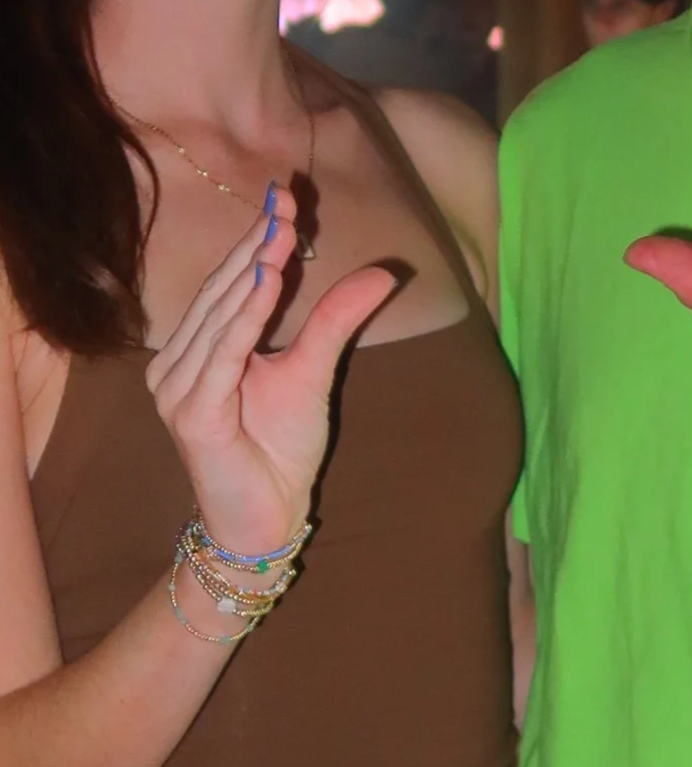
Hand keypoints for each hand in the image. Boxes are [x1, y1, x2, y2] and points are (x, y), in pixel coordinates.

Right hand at [145, 188, 395, 549]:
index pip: (234, 283)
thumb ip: (336, 320)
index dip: (260, 240)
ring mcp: (178, 386)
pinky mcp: (190, 413)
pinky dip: (243, 321)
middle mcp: (179, 360)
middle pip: (224, 291)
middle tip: (286, 201)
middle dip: (257, 245)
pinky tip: (266, 286)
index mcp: (203, 346)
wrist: (267, 517)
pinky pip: (221, 357)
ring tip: (279, 234)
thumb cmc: (281, 448)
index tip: (288, 197)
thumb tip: (384, 272)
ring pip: (220, 317)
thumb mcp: (315, 371)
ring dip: (250, 273)